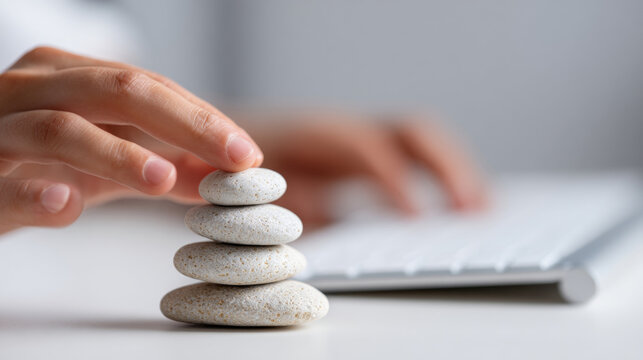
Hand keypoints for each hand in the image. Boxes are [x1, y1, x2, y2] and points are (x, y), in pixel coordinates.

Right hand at [0, 47, 261, 233]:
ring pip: (61, 128)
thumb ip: (160, 165)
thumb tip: (224, 177)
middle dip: (184, 124)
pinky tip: (66, 202)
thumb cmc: (34, 164)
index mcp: (68, 75)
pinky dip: (34, 193)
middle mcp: (33, 88)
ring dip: (117, 154)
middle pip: (118, 91)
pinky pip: (2, 182)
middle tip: (232, 158)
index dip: (203, 118)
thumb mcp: (104, 162)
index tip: (247, 154)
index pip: (149, 86)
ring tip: (163, 179)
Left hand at [248, 111, 486, 228]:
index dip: (395, 182)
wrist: (225, 145)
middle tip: (472, 211)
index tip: (415, 218)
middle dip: (446, 168)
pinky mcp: (369, 156)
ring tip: (483, 211)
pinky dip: (444, 180)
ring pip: (422, 143)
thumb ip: (293, 208)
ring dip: (456, 172)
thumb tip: (325, 234)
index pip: (368, 150)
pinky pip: (416, 160)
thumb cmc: (238, 169)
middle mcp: (347, 130)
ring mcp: (362, 139)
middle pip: (410, 133)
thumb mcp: (257, 191)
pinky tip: (464, 207)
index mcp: (316, 134)